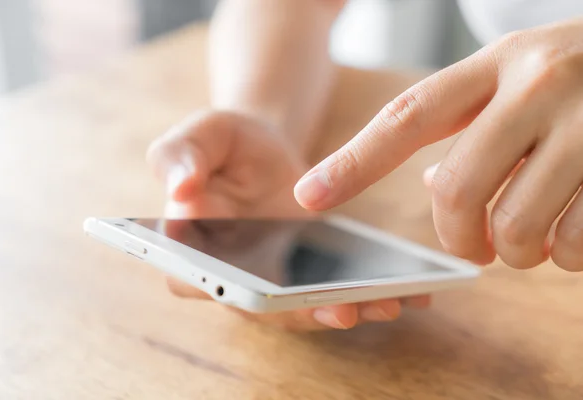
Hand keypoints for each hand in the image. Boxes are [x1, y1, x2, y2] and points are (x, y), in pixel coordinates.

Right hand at [147, 110, 429, 330]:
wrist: (262, 148)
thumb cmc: (226, 141)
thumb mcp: (200, 134)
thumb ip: (180, 156)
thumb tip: (181, 190)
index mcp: (189, 245)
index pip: (192, 278)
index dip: (226, 288)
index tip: (265, 291)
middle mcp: (228, 275)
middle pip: (260, 306)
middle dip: (302, 312)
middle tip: (345, 309)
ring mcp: (270, 281)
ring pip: (301, 309)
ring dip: (343, 309)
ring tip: (388, 303)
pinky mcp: (304, 278)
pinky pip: (330, 294)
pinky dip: (367, 297)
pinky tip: (407, 292)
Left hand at [295, 18, 582, 271]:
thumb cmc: (579, 81)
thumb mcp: (518, 80)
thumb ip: (469, 127)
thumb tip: (435, 192)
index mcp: (497, 64)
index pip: (407, 117)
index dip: (353, 162)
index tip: (307, 196)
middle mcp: (540, 85)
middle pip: (456, 191)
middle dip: (457, 237)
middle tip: (474, 243)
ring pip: (516, 229)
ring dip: (516, 251)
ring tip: (532, 231)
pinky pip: (574, 246)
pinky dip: (567, 257)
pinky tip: (575, 231)